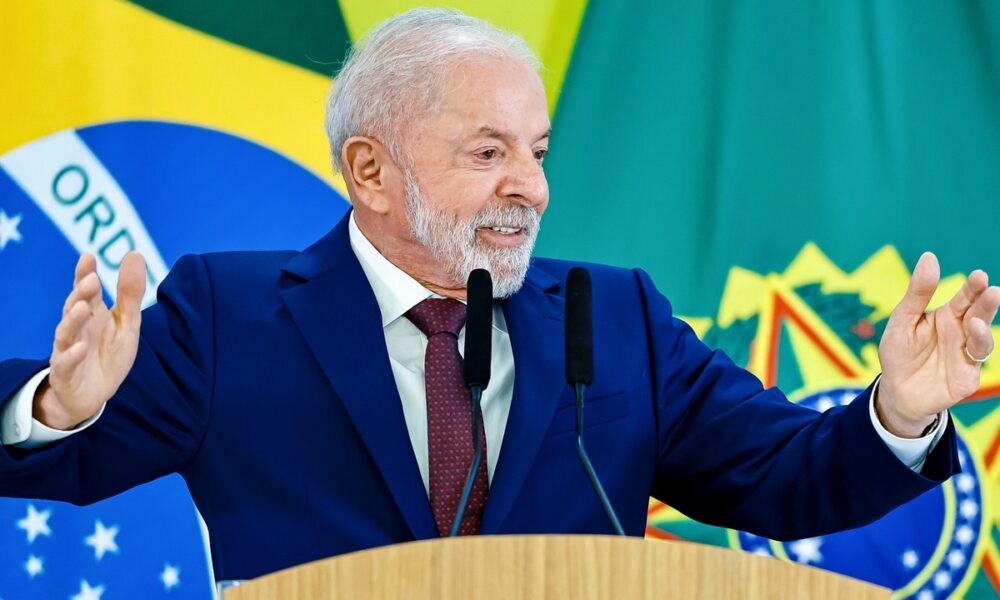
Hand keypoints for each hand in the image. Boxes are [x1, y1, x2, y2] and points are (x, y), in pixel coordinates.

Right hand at [34, 252, 146, 429]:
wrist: (94, 395)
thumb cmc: (109, 354)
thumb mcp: (126, 322)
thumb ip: (130, 292)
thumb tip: (135, 253)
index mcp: (91, 314)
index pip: (86, 290)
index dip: (85, 273)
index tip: (88, 256)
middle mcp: (76, 329)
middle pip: (74, 307)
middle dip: (81, 293)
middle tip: (92, 279)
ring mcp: (68, 350)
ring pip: (65, 333)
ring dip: (72, 320)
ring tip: (82, 306)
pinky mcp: (66, 374)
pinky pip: (65, 364)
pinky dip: (72, 356)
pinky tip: (81, 347)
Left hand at [877, 252, 999, 437]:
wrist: (895, 390)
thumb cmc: (899, 352)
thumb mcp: (903, 320)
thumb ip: (918, 293)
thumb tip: (929, 257)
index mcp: (948, 316)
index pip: (965, 298)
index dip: (973, 287)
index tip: (979, 275)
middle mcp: (962, 332)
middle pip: (979, 314)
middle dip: (987, 302)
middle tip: (991, 290)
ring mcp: (967, 353)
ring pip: (982, 337)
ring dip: (984, 326)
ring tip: (978, 319)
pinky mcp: (967, 375)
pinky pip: (976, 360)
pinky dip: (976, 346)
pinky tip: (973, 333)